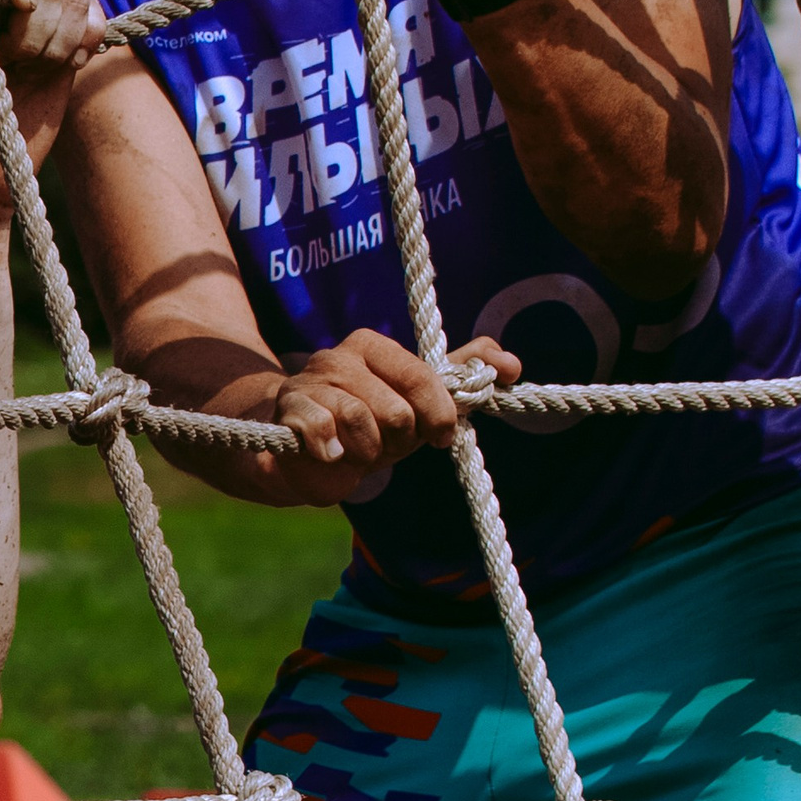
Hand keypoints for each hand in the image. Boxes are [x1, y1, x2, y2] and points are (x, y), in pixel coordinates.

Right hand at [253, 327, 519, 501]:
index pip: (421, 376)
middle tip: (382, 443)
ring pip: (360, 423)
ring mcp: (308, 382)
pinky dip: (333, 453)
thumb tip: (512, 363)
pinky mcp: (288, 412)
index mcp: (371, 345)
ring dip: (367, 453)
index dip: (438, 414)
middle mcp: (337, 356)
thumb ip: (462, 375)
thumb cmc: (368, 425)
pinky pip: (323, 432)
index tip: (441, 436)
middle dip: (396, 441)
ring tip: (357, 451)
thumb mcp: (417, 401)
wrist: (302, 455)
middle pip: (395, 410)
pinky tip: (331, 455)